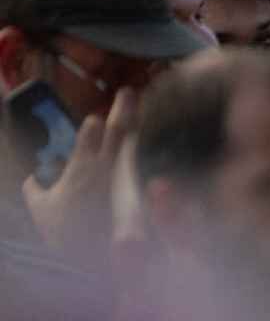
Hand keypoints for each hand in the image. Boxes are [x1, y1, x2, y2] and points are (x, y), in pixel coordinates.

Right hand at [22, 88, 137, 265]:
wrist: (98, 260)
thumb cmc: (68, 235)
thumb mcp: (43, 212)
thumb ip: (35, 190)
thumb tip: (33, 177)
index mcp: (84, 167)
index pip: (91, 131)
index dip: (93, 123)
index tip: (95, 118)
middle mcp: (110, 165)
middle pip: (120, 127)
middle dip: (124, 107)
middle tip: (129, 90)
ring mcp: (129, 174)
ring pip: (136, 140)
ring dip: (140, 120)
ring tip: (144, 104)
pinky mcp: (142, 185)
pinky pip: (150, 160)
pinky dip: (152, 146)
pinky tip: (156, 137)